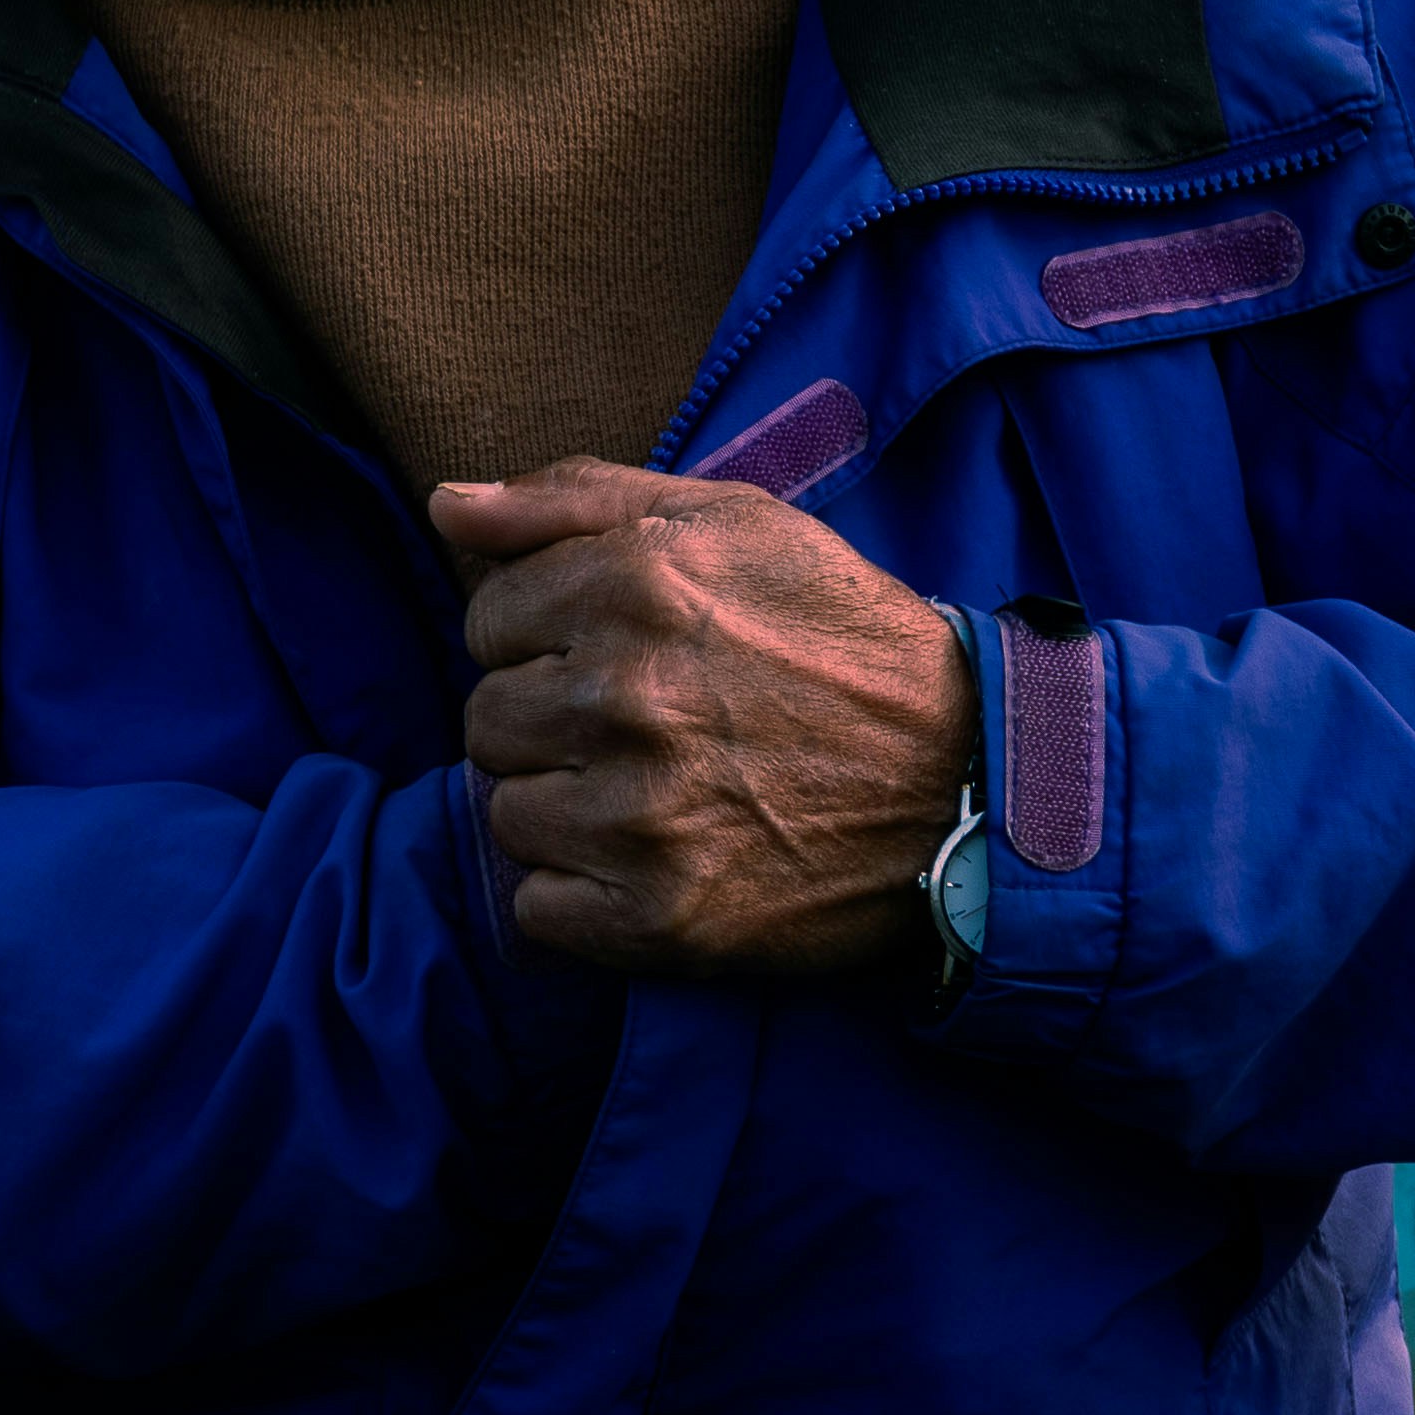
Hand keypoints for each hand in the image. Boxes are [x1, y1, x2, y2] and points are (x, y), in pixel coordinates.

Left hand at [435, 459, 975, 977]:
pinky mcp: (660, 915)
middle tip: (647, 732)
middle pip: (487, 722)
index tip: (619, 658)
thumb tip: (445, 506)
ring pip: (508, 815)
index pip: (487, 622)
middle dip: (551, 725)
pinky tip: (657, 861)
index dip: (546, 640)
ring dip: (566, 810)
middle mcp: (628, 697)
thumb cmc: (843, 639)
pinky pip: (539, 909)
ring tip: (660, 794)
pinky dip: (583, 896)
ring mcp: (641, 814)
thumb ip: (577, 499)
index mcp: (637, 585)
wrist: (969, 780)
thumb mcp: (734, 523)